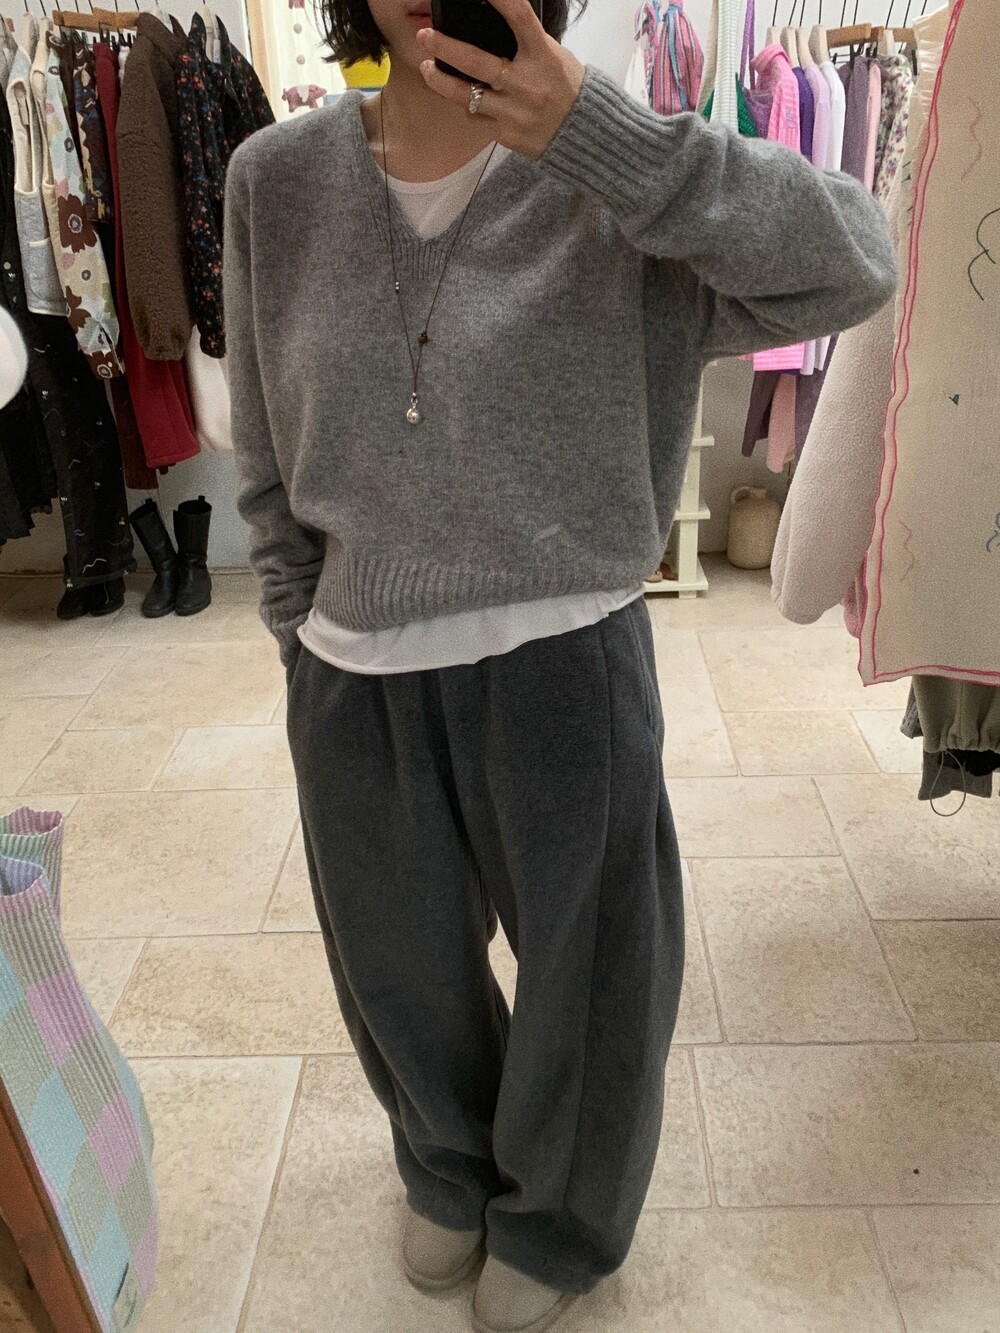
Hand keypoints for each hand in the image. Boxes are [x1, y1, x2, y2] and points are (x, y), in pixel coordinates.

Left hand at [415, 0, 585, 160]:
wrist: (582, 133)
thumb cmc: (565, 87)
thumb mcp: (553, 56)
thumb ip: (525, 41)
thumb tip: (495, 18)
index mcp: (542, 56)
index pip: (519, 18)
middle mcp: (527, 83)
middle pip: (478, 62)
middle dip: (446, 48)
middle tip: (425, 36)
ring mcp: (514, 111)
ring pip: (467, 95)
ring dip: (441, 81)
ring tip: (426, 68)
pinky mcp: (506, 133)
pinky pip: (474, 117)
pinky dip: (464, 104)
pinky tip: (456, 95)